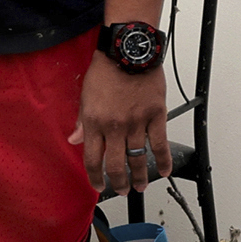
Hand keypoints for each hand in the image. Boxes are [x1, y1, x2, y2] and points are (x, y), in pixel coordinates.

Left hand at [72, 54, 170, 197]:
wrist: (128, 51)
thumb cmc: (106, 69)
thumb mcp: (85, 95)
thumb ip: (81, 121)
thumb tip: (74, 140)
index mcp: (94, 122)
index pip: (92, 159)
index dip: (95, 177)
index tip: (98, 185)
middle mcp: (115, 127)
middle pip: (116, 165)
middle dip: (118, 183)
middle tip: (122, 190)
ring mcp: (137, 123)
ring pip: (138, 159)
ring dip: (140, 177)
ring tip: (140, 186)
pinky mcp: (156, 116)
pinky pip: (160, 144)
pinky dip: (164, 160)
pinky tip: (165, 170)